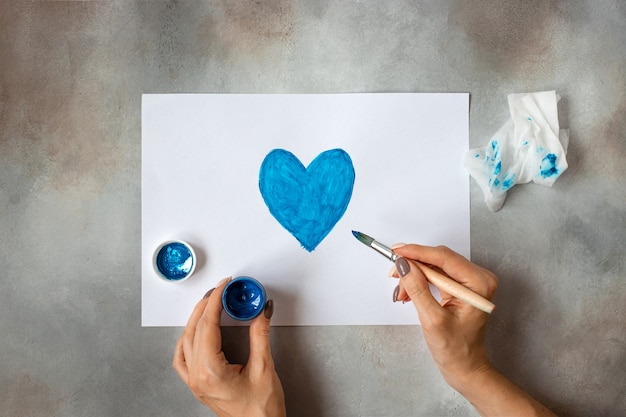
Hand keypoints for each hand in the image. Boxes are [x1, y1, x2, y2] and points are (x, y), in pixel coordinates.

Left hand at [173, 277, 285, 416]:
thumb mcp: (264, 367)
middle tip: (220, 290)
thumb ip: (260, 334)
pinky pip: (183, 356)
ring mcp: (194, 382)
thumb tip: (261, 310)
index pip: (208, 325)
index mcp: (210, 372)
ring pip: (186, 341)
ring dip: (196, 319)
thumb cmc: (261, 411)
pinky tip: (196, 331)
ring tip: (209, 304)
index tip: (224, 286)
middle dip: (206, 305)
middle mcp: (197, 377)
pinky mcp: (198, 384)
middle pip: (195, 330)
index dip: (216, 301)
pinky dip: (188, 338)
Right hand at [391, 245, 556, 416]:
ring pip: (434, 267)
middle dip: (413, 267)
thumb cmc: (456, 349)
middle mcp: (478, 278)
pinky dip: (419, 282)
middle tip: (393, 274)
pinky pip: (436, 275)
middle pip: (438, 260)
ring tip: (402, 294)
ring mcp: (469, 281)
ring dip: (414, 276)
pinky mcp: (460, 286)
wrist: (465, 366)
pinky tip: (409, 294)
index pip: (444, 258)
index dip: (417, 252)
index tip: (396, 251)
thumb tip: (404, 265)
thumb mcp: (432, 319)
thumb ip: (418, 289)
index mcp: (479, 284)